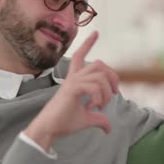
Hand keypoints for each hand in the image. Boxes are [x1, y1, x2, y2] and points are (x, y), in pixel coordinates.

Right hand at [24, 31, 118, 149]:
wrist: (49, 130)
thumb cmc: (64, 123)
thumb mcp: (87, 119)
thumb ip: (99, 119)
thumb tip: (109, 128)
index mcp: (74, 80)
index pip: (80, 56)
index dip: (88, 44)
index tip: (96, 32)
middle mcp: (73, 78)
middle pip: (99, 64)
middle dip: (112, 76)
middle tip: (115, 92)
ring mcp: (72, 82)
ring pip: (99, 76)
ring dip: (107, 92)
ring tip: (101, 105)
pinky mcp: (72, 89)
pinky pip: (93, 87)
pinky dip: (99, 97)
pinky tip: (95, 107)